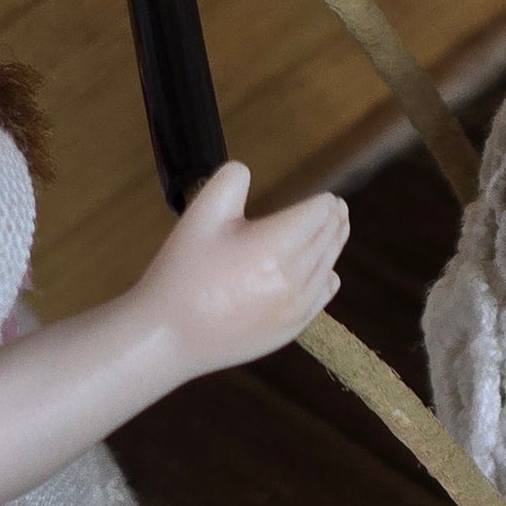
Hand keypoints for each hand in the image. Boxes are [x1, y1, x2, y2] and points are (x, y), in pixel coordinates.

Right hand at [131, 164, 347, 378]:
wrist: (167, 335)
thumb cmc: (180, 274)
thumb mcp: (199, 216)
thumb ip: (228, 183)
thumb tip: (247, 170)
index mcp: (274, 247)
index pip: (318, 215)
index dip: (324, 203)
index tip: (327, 197)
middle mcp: (293, 278)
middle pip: (328, 239)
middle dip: (334, 220)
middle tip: (338, 209)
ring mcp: (296, 307)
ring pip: (328, 266)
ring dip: (333, 245)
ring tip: (335, 230)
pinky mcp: (291, 328)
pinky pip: (322, 296)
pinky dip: (327, 278)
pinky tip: (326, 271)